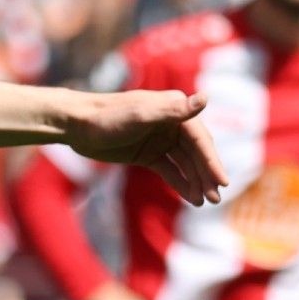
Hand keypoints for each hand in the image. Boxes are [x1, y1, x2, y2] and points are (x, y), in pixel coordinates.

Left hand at [66, 90, 226, 205]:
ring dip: (196, 181)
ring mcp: (160, 140)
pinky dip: (180, 183)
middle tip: (216, 198)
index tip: (222, 182)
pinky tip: (191, 198)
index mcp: (174, 110)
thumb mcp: (141, 115)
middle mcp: (171, 123)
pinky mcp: (147, 154)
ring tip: (205, 202)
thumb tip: (206, 97)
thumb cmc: (108, 117)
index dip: (212, 161)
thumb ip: (174, 110)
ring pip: (184, 164)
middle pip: (195, 153)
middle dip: (206, 175)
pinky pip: (169, 170)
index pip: (200, 140)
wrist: (76, 125)